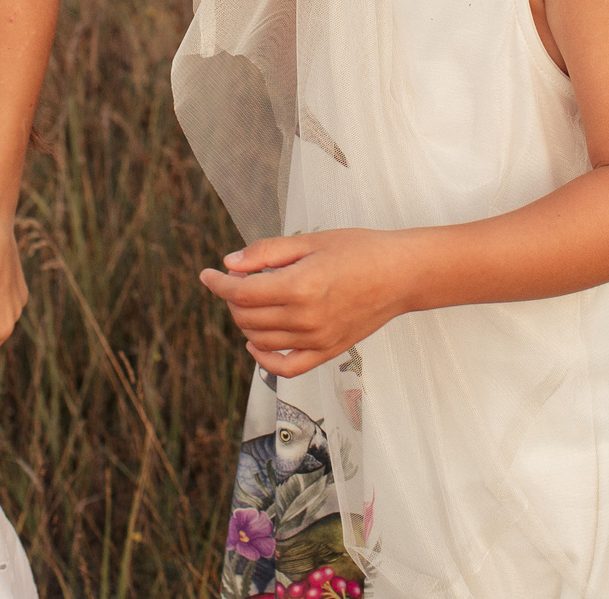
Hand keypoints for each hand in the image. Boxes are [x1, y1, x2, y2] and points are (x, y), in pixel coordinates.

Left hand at [199, 229, 417, 377]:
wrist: (401, 274)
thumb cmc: (359, 250)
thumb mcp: (310, 240)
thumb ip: (267, 252)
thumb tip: (230, 264)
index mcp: (300, 286)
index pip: (242, 293)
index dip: (218, 283)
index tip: (207, 274)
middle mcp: (306, 318)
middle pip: (246, 317)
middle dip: (232, 298)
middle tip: (240, 278)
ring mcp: (317, 340)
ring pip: (260, 340)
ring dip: (245, 321)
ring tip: (253, 300)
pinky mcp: (328, 352)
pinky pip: (285, 368)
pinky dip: (264, 359)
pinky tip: (256, 343)